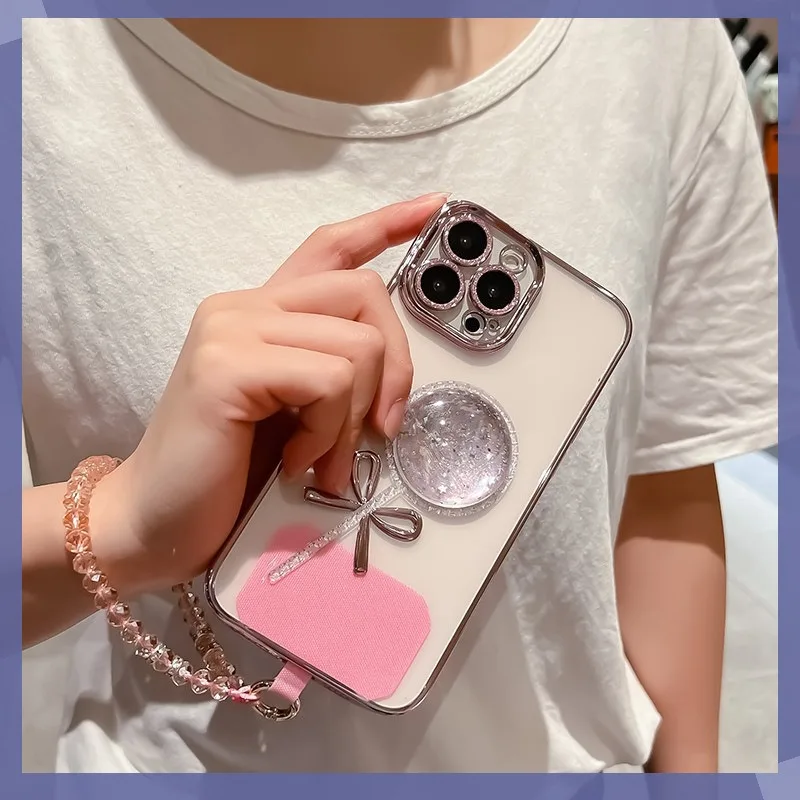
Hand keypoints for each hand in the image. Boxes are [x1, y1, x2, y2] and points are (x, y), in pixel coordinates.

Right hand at [91, 193, 446, 593]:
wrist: (157, 523)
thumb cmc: (231, 474)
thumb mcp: (296, 411)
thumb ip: (332, 373)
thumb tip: (393, 371)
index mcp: (262, 311)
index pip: (329, 247)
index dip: (385, 224)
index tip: (433, 206)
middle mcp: (244, 305)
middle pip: (365, 294)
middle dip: (394, 370)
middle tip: (377, 432)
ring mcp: (231, 328)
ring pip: (357, 345)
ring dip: (354, 420)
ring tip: (324, 462)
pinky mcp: (227, 364)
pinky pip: (329, 381)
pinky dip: (329, 431)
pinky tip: (298, 462)